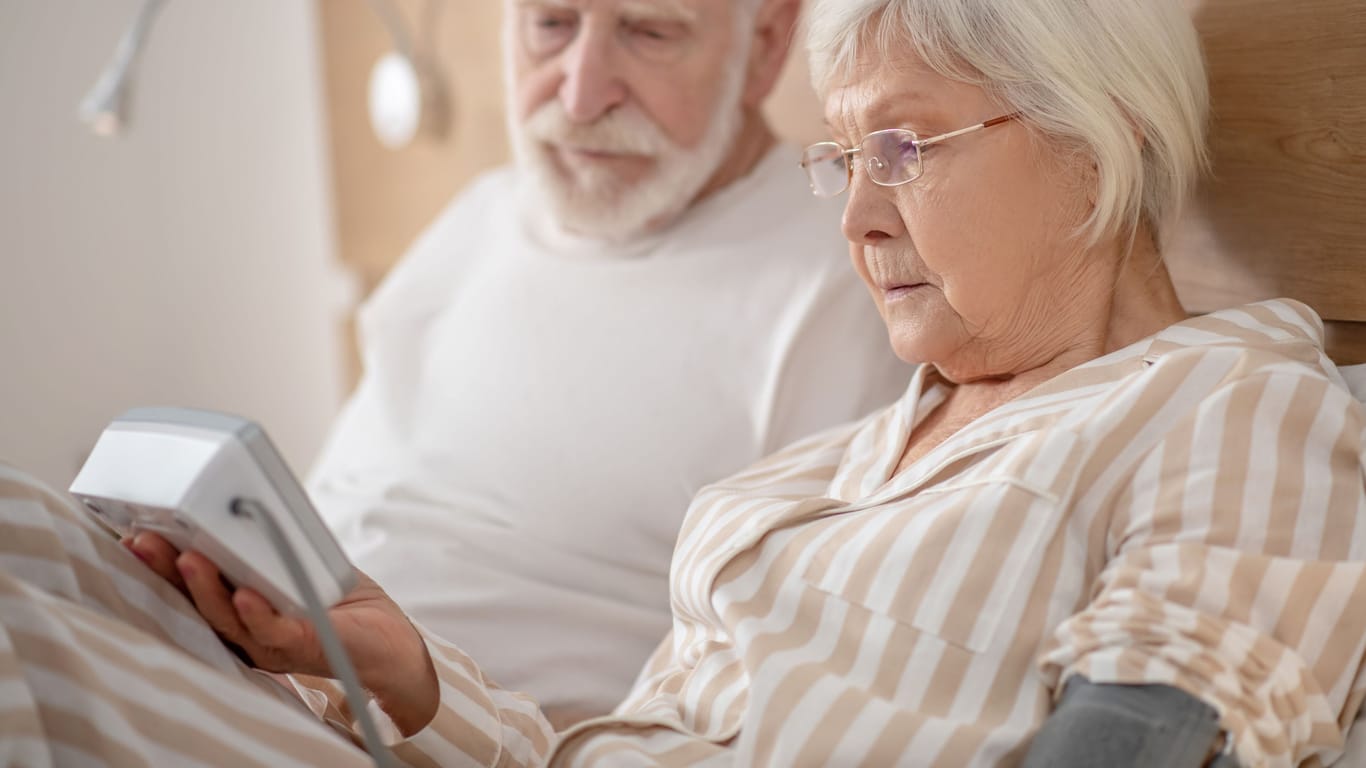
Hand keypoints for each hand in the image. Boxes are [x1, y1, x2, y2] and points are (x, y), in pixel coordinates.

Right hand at [123, 532, 438, 735]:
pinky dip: (259, 614)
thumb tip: (243, 495)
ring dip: (207, 588)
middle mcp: (245, 633)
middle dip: (166, 571)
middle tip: (144, 539)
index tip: (134, 532)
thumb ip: (268, 542)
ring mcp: (272, 644)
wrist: (391, 645)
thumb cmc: (339, 603)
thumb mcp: (297, 562)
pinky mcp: (305, 645)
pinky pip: (276, 633)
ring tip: (189, 559)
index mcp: (237, 612)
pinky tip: (247, 595)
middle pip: (196, 603)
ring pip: (229, 620)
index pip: (190, 587)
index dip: (161, 563)